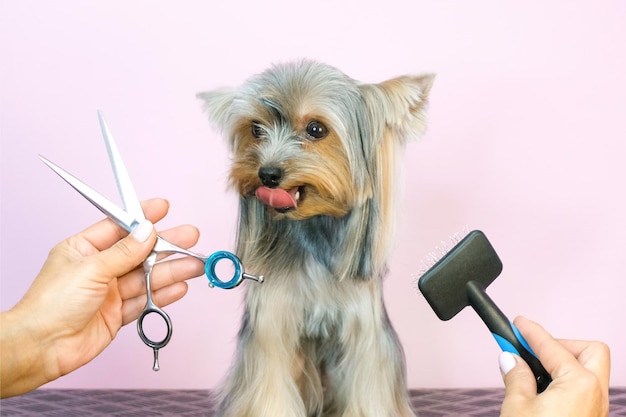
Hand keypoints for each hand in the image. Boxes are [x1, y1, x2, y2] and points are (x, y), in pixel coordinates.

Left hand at [0, 198, 204, 396]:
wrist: (41, 347)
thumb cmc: (51, 305)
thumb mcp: (91, 269)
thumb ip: (125, 252)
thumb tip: (148, 231)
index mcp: (84, 249)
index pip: (120, 227)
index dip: (143, 218)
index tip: (164, 208)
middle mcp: (98, 269)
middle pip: (140, 253)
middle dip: (167, 245)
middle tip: (190, 238)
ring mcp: (109, 292)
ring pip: (147, 277)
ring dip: (172, 271)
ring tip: (196, 265)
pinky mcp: (117, 314)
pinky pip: (145, 300)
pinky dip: (164, 294)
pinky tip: (181, 287)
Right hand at [499, 316, 609, 416]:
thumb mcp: (517, 406)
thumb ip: (516, 377)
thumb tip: (511, 361)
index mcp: (579, 384)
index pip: (551, 346)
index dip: (530, 332)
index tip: (517, 324)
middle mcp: (594, 394)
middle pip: (587, 350)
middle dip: (559, 344)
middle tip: (533, 347)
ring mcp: (595, 408)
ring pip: (588, 370)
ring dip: (563, 363)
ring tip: (534, 368)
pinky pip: (583, 389)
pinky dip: (564, 381)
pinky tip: (543, 387)